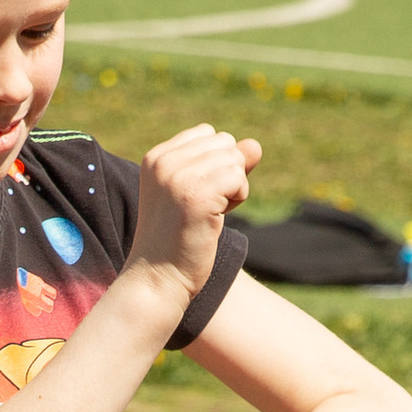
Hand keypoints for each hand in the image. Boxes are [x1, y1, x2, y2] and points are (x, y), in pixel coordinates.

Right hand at [128, 124, 259, 301]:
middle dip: (226, 173)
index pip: (208, 134)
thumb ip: (225, 165)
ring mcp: (179, 176)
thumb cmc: (179, 239)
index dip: (215, 163)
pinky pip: (239, 178)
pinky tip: (216, 219)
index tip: (196, 195)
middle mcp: (164, 161)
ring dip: (234, 188)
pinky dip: (238, 199)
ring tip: (209, 214)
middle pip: (224, 143)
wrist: (158, 277)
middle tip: (204, 207)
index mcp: (156, 157)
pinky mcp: (198, 194)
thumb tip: (255, 145)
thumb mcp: (199, 193)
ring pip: (235, 159)